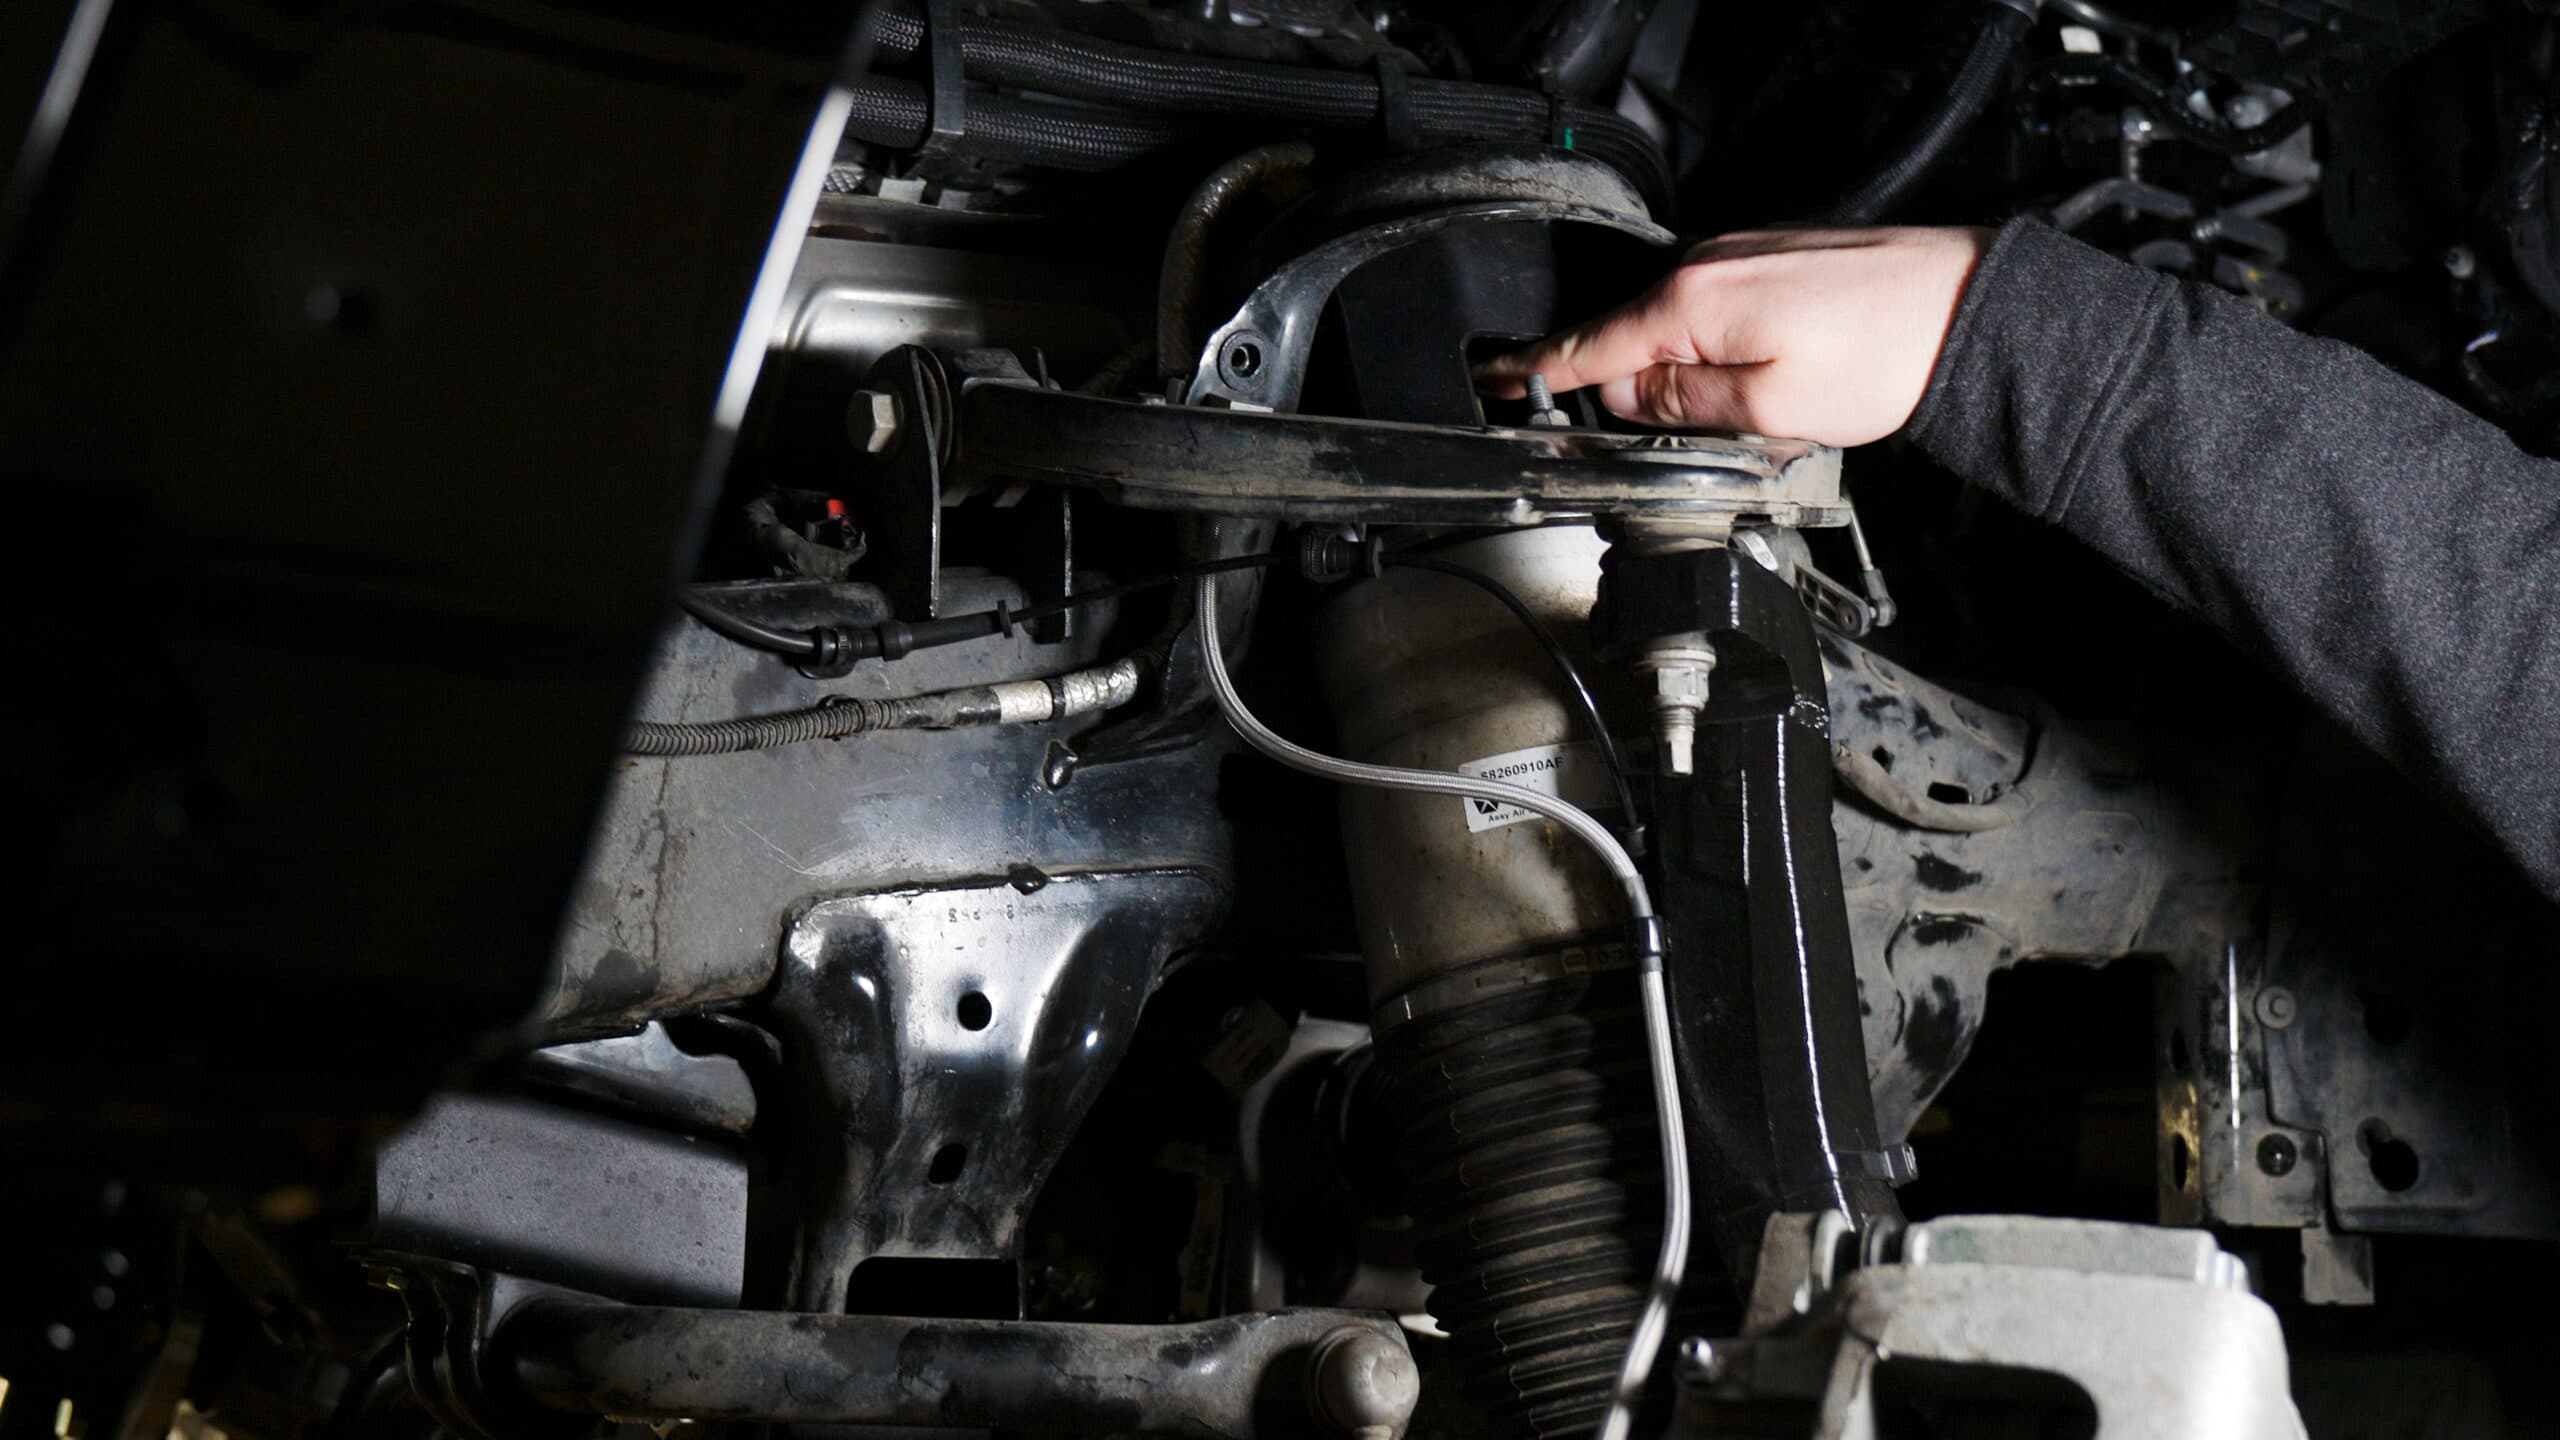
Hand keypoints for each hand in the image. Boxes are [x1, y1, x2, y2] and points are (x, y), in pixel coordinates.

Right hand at [1476, 226, 1991, 446]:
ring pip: (1677, 329)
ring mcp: (1740, 257)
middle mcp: (1707, 266)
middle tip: (1657, 441)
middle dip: (1629, 390)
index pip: (1587, 347)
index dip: (1535, 372)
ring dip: (1687, 376)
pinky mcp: (1772, 260)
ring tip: (1748, 417)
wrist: (1967, 310)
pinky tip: (1765, 381)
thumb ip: (1680, 406)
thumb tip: (1625, 399)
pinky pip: (1715, 312)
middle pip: (1630, 339)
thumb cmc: (1884, 357)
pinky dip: (1720, 351)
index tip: (1494, 380)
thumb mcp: (1767, 411)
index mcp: (1691, 303)